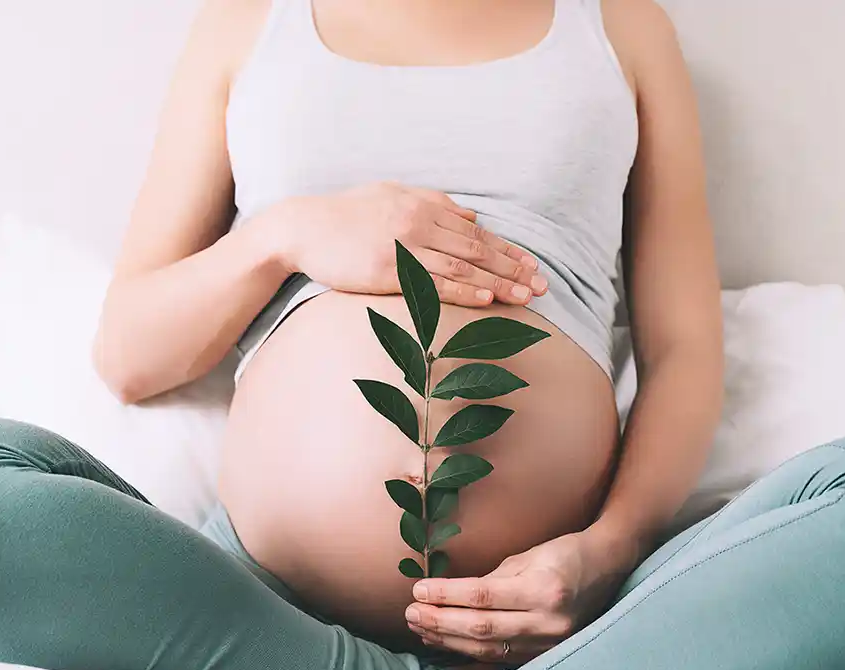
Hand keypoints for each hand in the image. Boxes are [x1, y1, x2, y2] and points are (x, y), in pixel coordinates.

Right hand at [267, 182, 547, 306]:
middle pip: (477, 248)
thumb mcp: (391, 195)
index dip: (508, 250)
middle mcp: (418, 222)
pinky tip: (486, 298)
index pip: (476, 231)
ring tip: (525, 296)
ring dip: (497, 282)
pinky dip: (463, 289)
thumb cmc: (344, 214)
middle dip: (513, 268)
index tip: (533, 265)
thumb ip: (432, 202)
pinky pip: (433, 282)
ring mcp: (403, 246)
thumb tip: (470, 215)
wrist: (301, 227)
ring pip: (462, 266)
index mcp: (422, 205)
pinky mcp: (387, 269)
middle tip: (543, 285)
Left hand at [404, 528, 639, 664]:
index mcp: (543, 590)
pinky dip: (469, 657)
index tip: (419, 590)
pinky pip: (500, 660)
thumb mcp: (528, 557)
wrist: (607, 568)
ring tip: (420, 628)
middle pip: (481, 628)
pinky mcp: (545, 654)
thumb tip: (450, 595)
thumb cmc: (563, 554)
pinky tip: (445, 650)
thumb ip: (493, 580)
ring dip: (448, 640)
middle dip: (440, 622)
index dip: (447, 596)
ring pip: (487, 648)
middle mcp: (547, 621)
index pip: (483, 597)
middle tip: (410, 613)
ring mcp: (548, 642)